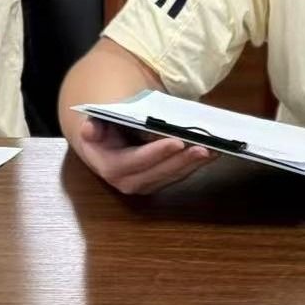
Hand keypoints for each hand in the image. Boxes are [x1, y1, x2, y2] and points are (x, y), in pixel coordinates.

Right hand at [73, 117, 219, 194]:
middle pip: (159, 173)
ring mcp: (145, 184)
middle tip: (204, 147)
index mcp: (109, 165)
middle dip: (182, 161)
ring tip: (214, 149)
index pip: (134, 162)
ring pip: (172, 176)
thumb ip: (93, 125)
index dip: (156, 153)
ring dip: (193, 164)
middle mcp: (127, 181)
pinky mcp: (159, 181)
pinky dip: (195, 165)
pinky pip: (179, 175)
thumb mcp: (95, 121)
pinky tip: (212, 153)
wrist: (104, 139)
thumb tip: (89, 130)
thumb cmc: (104, 125)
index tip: (177, 141)